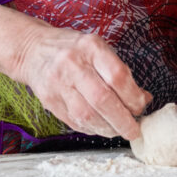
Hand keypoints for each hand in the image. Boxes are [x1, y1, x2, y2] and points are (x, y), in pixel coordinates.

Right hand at [14, 26, 150, 139]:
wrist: (33, 49)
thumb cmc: (73, 49)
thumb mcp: (98, 48)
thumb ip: (120, 72)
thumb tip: (143, 99)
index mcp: (90, 47)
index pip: (117, 76)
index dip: (133, 97)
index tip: (140, 106)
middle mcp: (73, 64)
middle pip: (102, 99)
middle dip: (122, 120)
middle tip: (134, 130)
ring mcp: (58, 83)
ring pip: (87, 115)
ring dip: (107, 128)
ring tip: (118, 130)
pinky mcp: (49, 100)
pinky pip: (74, 121)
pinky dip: (92, 128)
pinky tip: (101, 126)